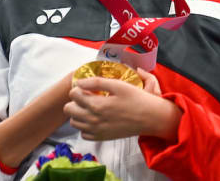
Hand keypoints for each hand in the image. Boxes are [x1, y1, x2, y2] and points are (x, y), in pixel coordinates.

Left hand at [64, 71, 180, 140]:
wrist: (150, 118)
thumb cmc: (136, 99)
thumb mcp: (118, 85)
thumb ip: (96, 82)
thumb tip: (79, 82)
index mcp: (96, 105)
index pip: (73, 95)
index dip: (78, 88)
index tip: (87, 87)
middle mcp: (93, 120)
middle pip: (69, 109)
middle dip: (75, 100)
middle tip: (87, 96)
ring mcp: (96, 130)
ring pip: (74, 122)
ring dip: (78, 113)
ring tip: (90, 107)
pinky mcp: (101, 137)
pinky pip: (83, 133)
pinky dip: (85, 126)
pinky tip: (95, 118)